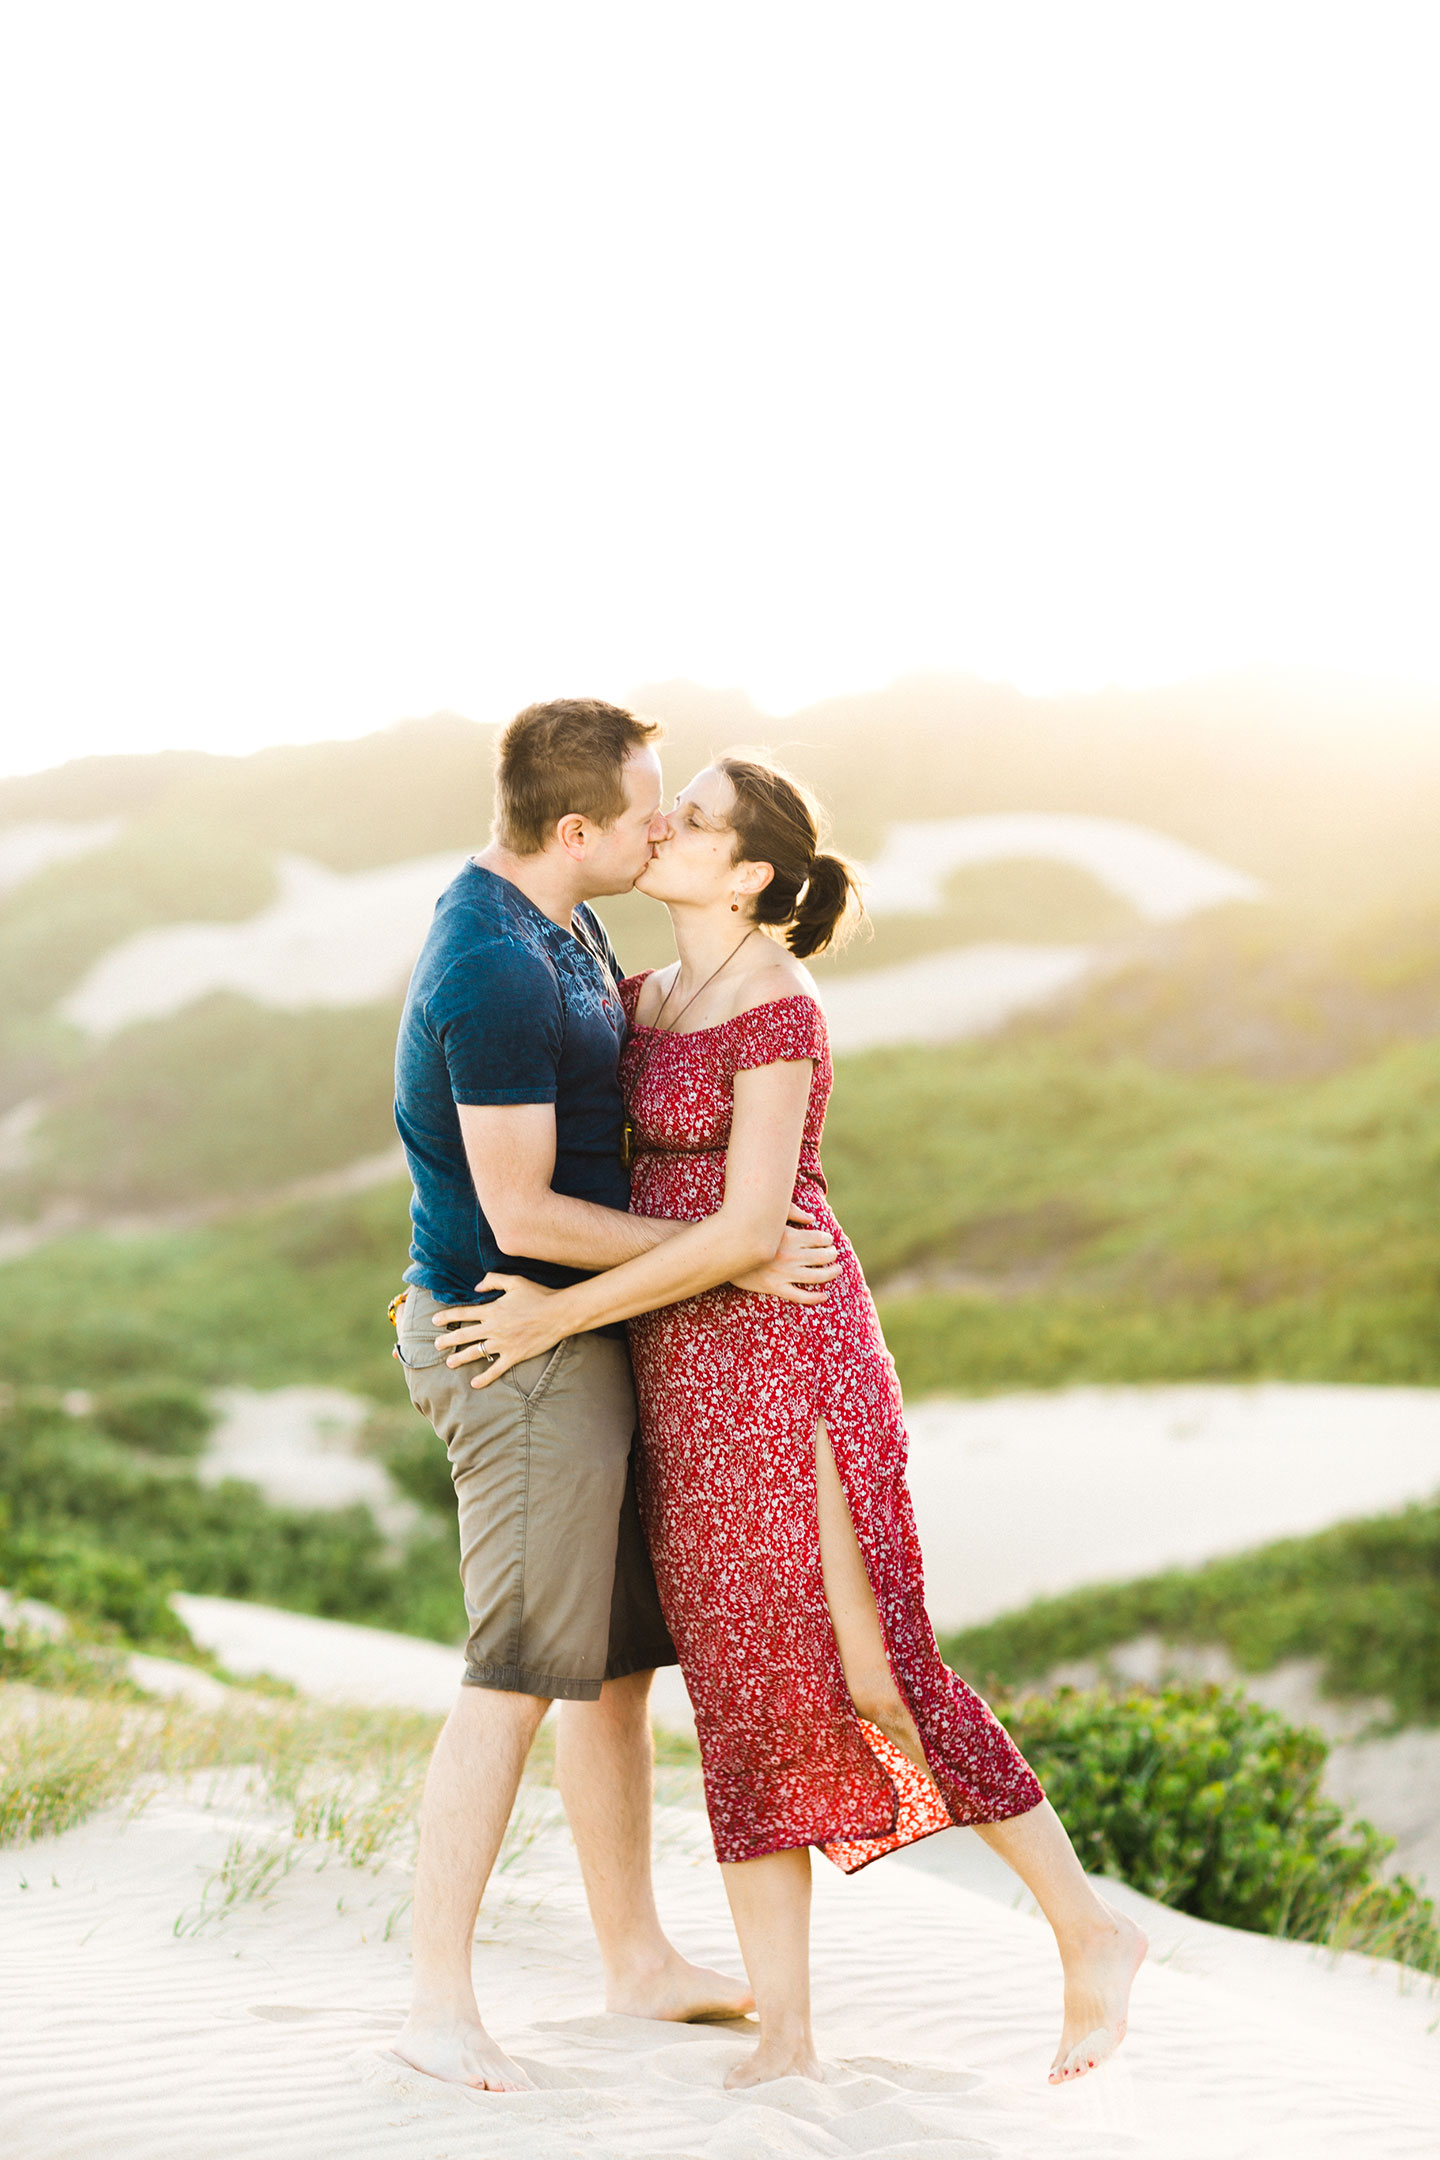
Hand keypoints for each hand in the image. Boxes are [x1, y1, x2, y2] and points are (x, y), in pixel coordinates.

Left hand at [432, 1274, 563, 1389]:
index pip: (463, 1313)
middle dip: (447, 1340)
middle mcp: (494, 1327)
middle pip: (464, 1335)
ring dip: (460, 1359)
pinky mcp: (514, 1355)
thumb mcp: (515, 1281)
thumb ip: (493, 1280)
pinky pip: (496, 1369)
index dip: (447, 1316)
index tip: (435, 1321)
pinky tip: (474, 1384)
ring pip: (475, 1353)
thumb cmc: (538, 1295)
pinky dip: (485, 1378)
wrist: (559, 1313)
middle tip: (436, 1345)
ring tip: (449, 1363)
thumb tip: (476, 1287)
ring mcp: (503, 1343)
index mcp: (492, 1309)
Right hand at [731, 1208, 840, 1304]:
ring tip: (837, 1270)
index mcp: (790, 1237)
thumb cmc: (748, 1230)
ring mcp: (784, 1273)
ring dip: (831, 1273)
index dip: (828, 1240)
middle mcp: (790, 1256)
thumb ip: (792, 1212)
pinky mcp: (775, 1287)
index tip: (829, 1241)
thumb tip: (812, 1219)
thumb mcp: (769, 1216)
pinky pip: (800, 1296)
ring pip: (816, 1276)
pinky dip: (814, 1298)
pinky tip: (824, 1296)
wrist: (723, 1251)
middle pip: (822, 1257)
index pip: (819, 1239)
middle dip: (832, 1255)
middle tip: (834, 1254)